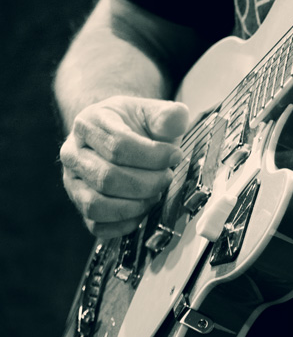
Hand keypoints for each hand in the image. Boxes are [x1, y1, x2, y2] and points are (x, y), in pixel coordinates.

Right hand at [60, 96, 189, 237]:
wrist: (121, 135)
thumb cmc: (136, 124)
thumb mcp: (152, 111)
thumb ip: (167, 114)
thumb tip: (175, 118)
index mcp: (89, 123)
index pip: (117, 145)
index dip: (152, 155)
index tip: (175, 156)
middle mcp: (73, 153)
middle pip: (107, 177)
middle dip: (146, 183)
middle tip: (168, 177)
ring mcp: (72, 182)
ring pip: (96, 205)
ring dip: (134, 205)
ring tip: (156, 194)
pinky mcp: (79, 205)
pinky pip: (97, 225)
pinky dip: (124, 223)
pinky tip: (143, 209)